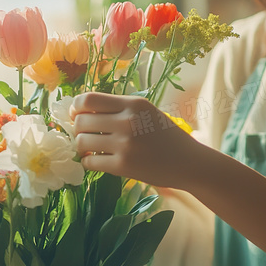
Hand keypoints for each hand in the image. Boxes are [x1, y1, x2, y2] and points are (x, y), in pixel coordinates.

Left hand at [70, 92, 197, 188]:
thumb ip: (119, 108)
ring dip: (82, 146)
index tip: (77, 114)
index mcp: (133, 103)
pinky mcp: (123, 166)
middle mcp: (127, 121)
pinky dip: (88, 161)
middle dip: (78, 128)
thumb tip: (81, 110)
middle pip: (81, 120)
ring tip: (91, 148)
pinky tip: (96, 161)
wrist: (188, 162)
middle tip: (85, 134)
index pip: (88, 99)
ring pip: (82, 141)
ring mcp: (124, 144)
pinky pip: (90, 161)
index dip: (76, 107)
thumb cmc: (166, 136)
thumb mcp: (146, 112)